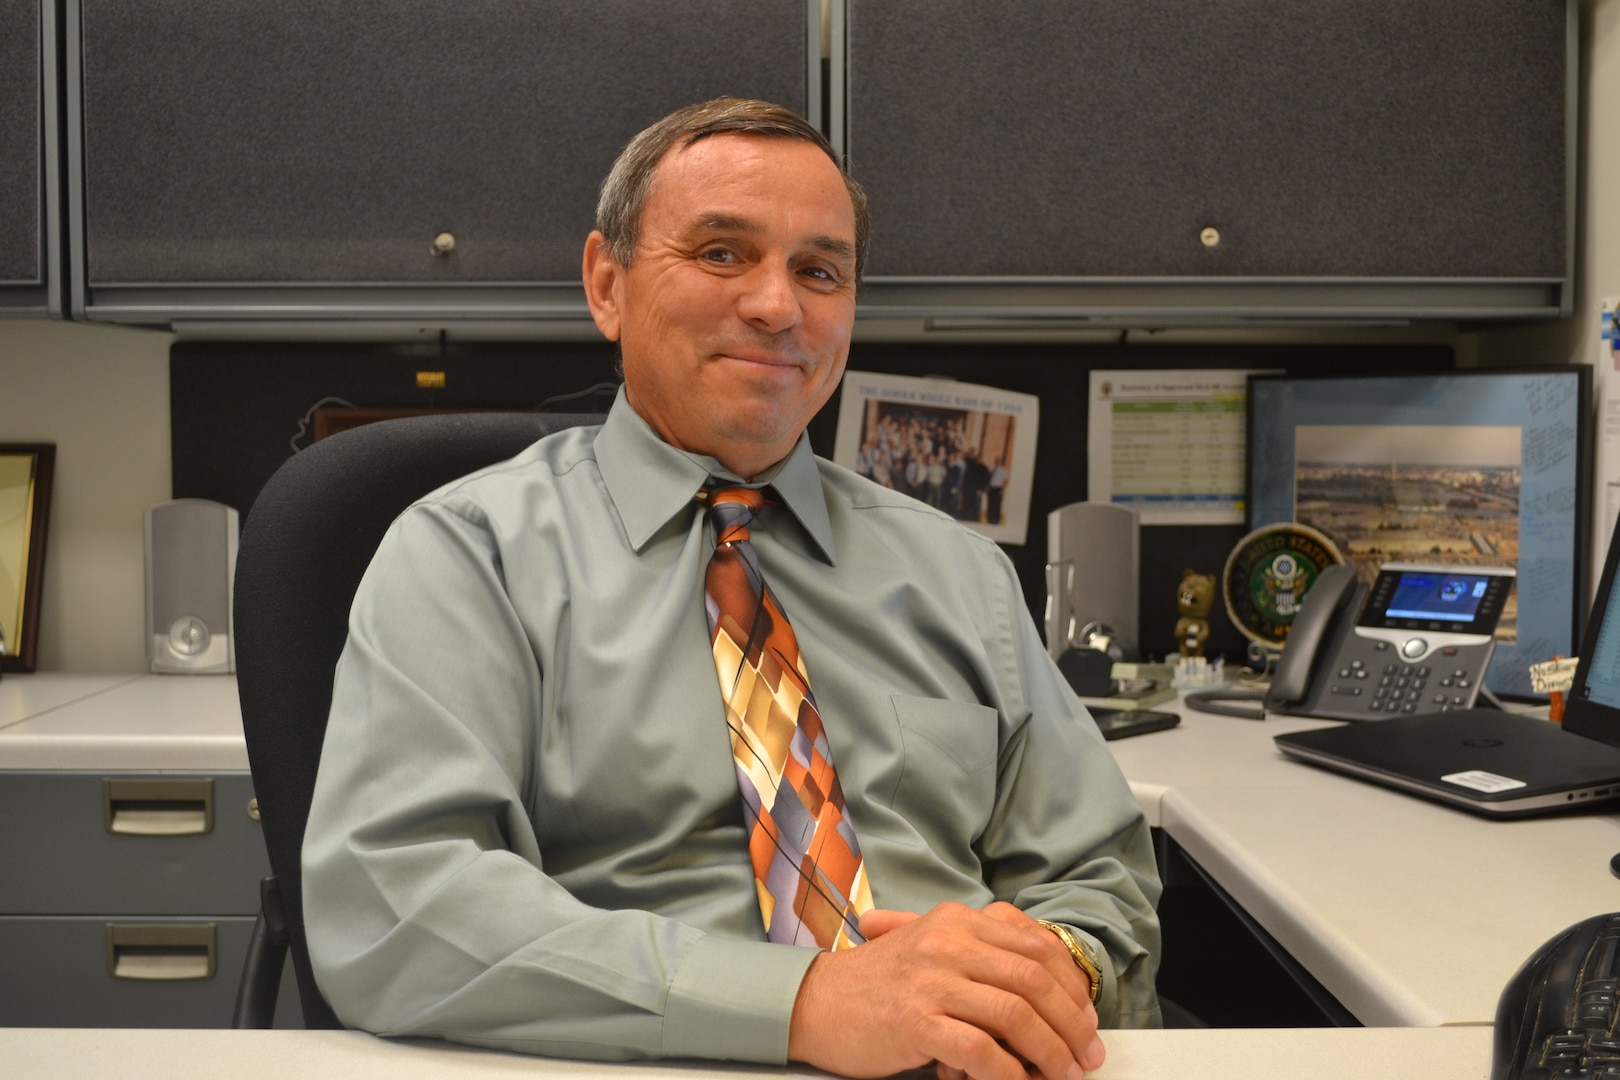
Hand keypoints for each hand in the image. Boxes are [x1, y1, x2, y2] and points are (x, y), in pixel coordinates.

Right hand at [786, 901, 1103, 1079]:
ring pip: (1016, 1015)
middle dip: (1072, 1023)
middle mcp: (948, 941)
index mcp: (958, 919)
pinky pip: (982, 1050)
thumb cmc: (880, 982)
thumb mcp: (933, 947)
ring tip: (1064, 1074)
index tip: (1087, 1018)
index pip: (1037, 945)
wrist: (817, 1002)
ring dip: (1051, 1052)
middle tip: (1088, 1054)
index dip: (1072, 985)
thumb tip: (1050, 984)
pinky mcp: (917, 1020)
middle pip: (1034, 979)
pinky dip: (1010, 1073)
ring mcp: (932, 980)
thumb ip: (983, 951)